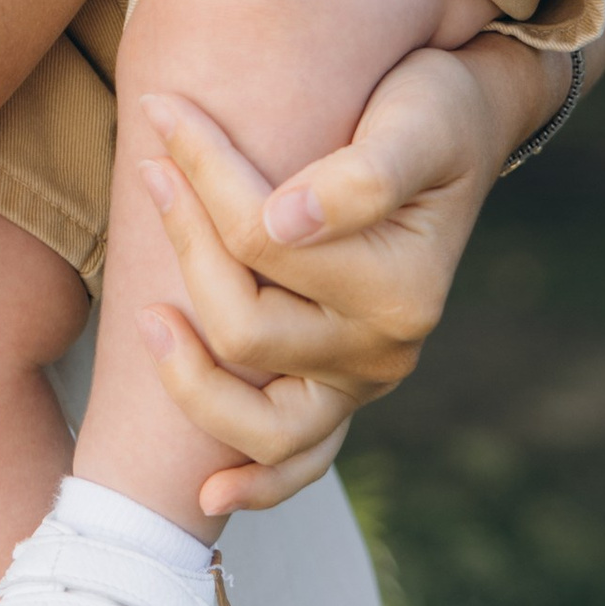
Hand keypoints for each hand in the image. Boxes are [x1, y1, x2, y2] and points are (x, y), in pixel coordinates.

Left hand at [131, 38, 541, 516]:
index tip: (164, 110)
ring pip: (261, 423)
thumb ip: (360, 177)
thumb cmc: (434, 115)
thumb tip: (282, 226)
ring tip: (143, 317)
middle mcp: (384, 351)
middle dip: (186, 242)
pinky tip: (208, 494)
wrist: (461, 128)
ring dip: (192, 380)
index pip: (265, 242)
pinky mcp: (341, 392)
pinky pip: (299, 460)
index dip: (205, 174)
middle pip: (245, 327)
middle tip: (152, 167)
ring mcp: (362, 382)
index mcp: (400, 291)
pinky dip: (256, 482)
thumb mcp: (415, 124)